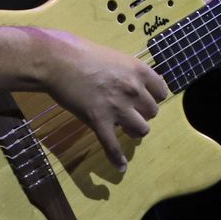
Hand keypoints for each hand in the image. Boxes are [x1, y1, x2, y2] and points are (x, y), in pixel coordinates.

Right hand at [43, 32, 170, 171]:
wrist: (58, 60)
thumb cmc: (82, 53)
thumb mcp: (114, 57)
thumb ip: (127, 72)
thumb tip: (133, 82)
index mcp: (139, 71)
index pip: (162, 92)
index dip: (154, 97)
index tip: (145, 100)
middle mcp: (134, 90)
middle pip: (152, 112)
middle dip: (142, 113)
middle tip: (130, 112)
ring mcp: (117, 107)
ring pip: (141, 129)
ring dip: (134, 130)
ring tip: (125, 129)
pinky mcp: (99, 121)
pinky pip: (113, 145)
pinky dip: (117, 158)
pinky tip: (120, 166)